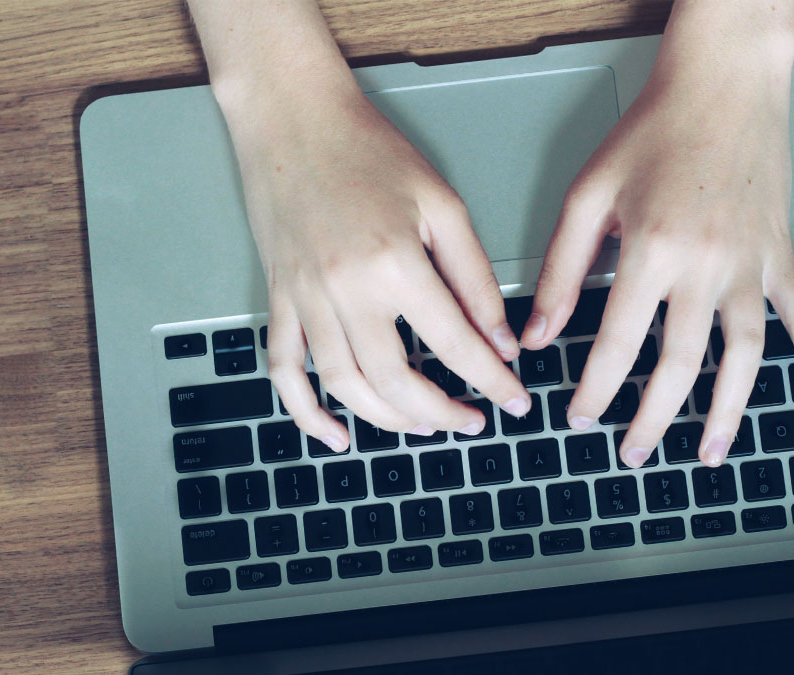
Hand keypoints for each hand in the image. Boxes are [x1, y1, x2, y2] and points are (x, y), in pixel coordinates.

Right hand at [192, 2, 530, 451]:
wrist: (294, 119)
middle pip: (396, 382)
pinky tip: (336, 435)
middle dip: (442, 414)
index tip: (514, 402)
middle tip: (472, 422)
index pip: (454, 345)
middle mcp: (346, 290)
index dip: (491, 381)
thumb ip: (473, 276)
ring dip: (388, 420)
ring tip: (424, 426)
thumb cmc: (369, 151)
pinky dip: (306, 412)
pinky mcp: (280, 299)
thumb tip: (499, 339)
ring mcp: (305, 299)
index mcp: (395, 263)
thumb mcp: (442, 204)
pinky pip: (284, 369)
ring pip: (345, 386)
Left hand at [521, 1, 793, 468]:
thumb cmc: (655, 130)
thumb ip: (563, 269)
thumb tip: (539, 333)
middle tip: (633, 454)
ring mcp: (751, 265)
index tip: (580, 417)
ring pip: (743, 357)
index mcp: (653, 249)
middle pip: (680, 364)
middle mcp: (706, 265)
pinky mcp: (780, 257)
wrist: (725, 86)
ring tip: (711, 452)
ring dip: (728, 412)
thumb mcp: (589, 194)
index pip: (619, 342)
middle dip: (652, 418)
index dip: (595, 388)